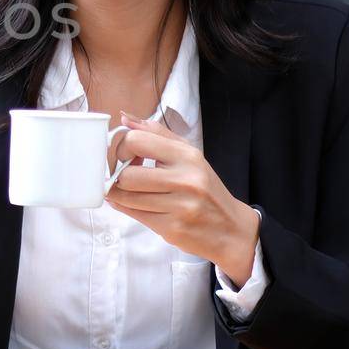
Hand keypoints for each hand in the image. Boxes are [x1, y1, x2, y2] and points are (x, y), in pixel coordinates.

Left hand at [106, 112, 258, 284]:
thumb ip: (156, 134)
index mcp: (187, 156)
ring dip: (117, 194)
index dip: (122, 149)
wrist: (231, 228)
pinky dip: (125, 208)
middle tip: (121, 176)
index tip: (125, 156)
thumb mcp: (188, 155)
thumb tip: (124, 119)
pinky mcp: (172, 228)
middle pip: (126, 175)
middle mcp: (185, 180)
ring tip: (124, 190)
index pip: (136, 141)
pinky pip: (134, 215)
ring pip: (126, 197)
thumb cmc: (205, 188)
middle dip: (117, 176)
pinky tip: (131, 203)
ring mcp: (179, 206)